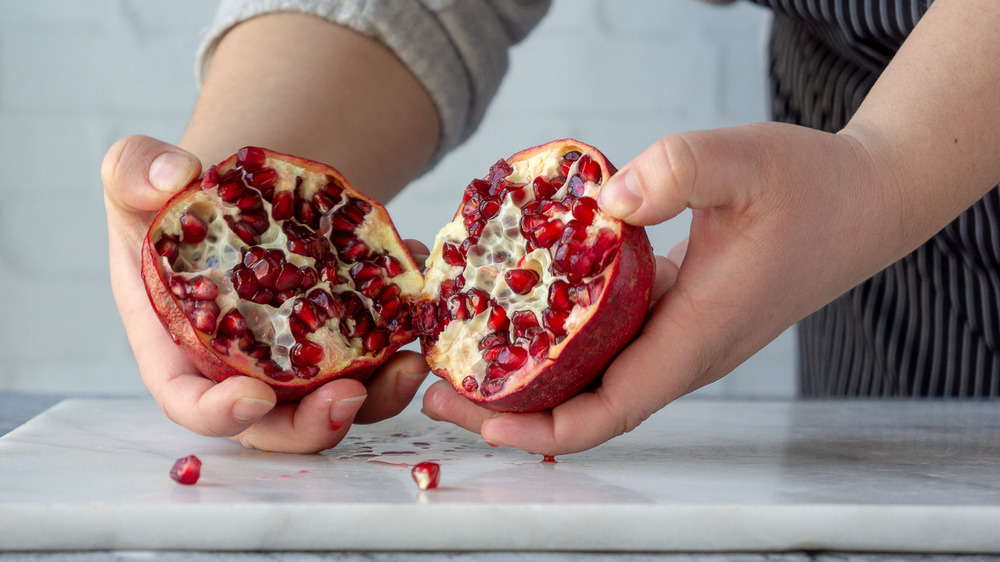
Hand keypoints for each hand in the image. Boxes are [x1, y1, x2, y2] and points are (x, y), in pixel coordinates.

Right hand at [102, 135, 429, 452]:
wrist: (232, 198)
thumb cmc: (172, 205)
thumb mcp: (134, 180)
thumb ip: (132, 174)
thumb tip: (170, 178)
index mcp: (181, 351)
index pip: (191, 403)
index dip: (220, 413)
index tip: (253, 399)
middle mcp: (243, 369)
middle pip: (278, 423)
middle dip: (316, 424)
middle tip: (351, 395)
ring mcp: (298, 359)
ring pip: (341, 399)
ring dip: (381, 393)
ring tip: (410, 360)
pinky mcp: (342, 336)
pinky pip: (377, 350)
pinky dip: (401, 327)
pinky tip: (415, 286)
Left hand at [422, 122, 907, 454]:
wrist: (863, 203)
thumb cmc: (812, 187)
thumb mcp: (744, 161)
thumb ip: (677, 171)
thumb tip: (605, 200)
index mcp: (697, 334)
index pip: (613, 407)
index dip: (547, 427)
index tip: (487, 424)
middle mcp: (684, 350)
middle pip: (588, 404)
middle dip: (512, 407)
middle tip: (440, 385)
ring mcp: (681, 336)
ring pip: (595, 377)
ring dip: (531, 375)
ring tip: (466, 352)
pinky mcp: (677, 313)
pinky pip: (610, 342)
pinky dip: (563, 339)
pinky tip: (527, 311)